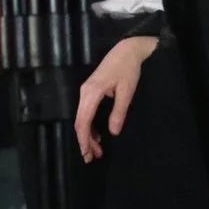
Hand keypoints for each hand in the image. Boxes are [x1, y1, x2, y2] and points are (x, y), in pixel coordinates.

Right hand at [74, 35, 159, 158]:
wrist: (126, 50)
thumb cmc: (128, 69)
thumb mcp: (126, 91)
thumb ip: (119, 112)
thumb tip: (113, 132)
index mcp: (92, 93)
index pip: (83, 121)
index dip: (84, 139)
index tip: (87, 153)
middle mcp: (84, 92)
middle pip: (80, 122)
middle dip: (85, 141)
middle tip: (92, 158)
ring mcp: (85, 91)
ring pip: (82, 118)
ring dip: (87, 135)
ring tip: (96, 150)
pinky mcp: (89, 91)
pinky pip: (85, 112)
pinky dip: (89, 126)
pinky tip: (97, 136)